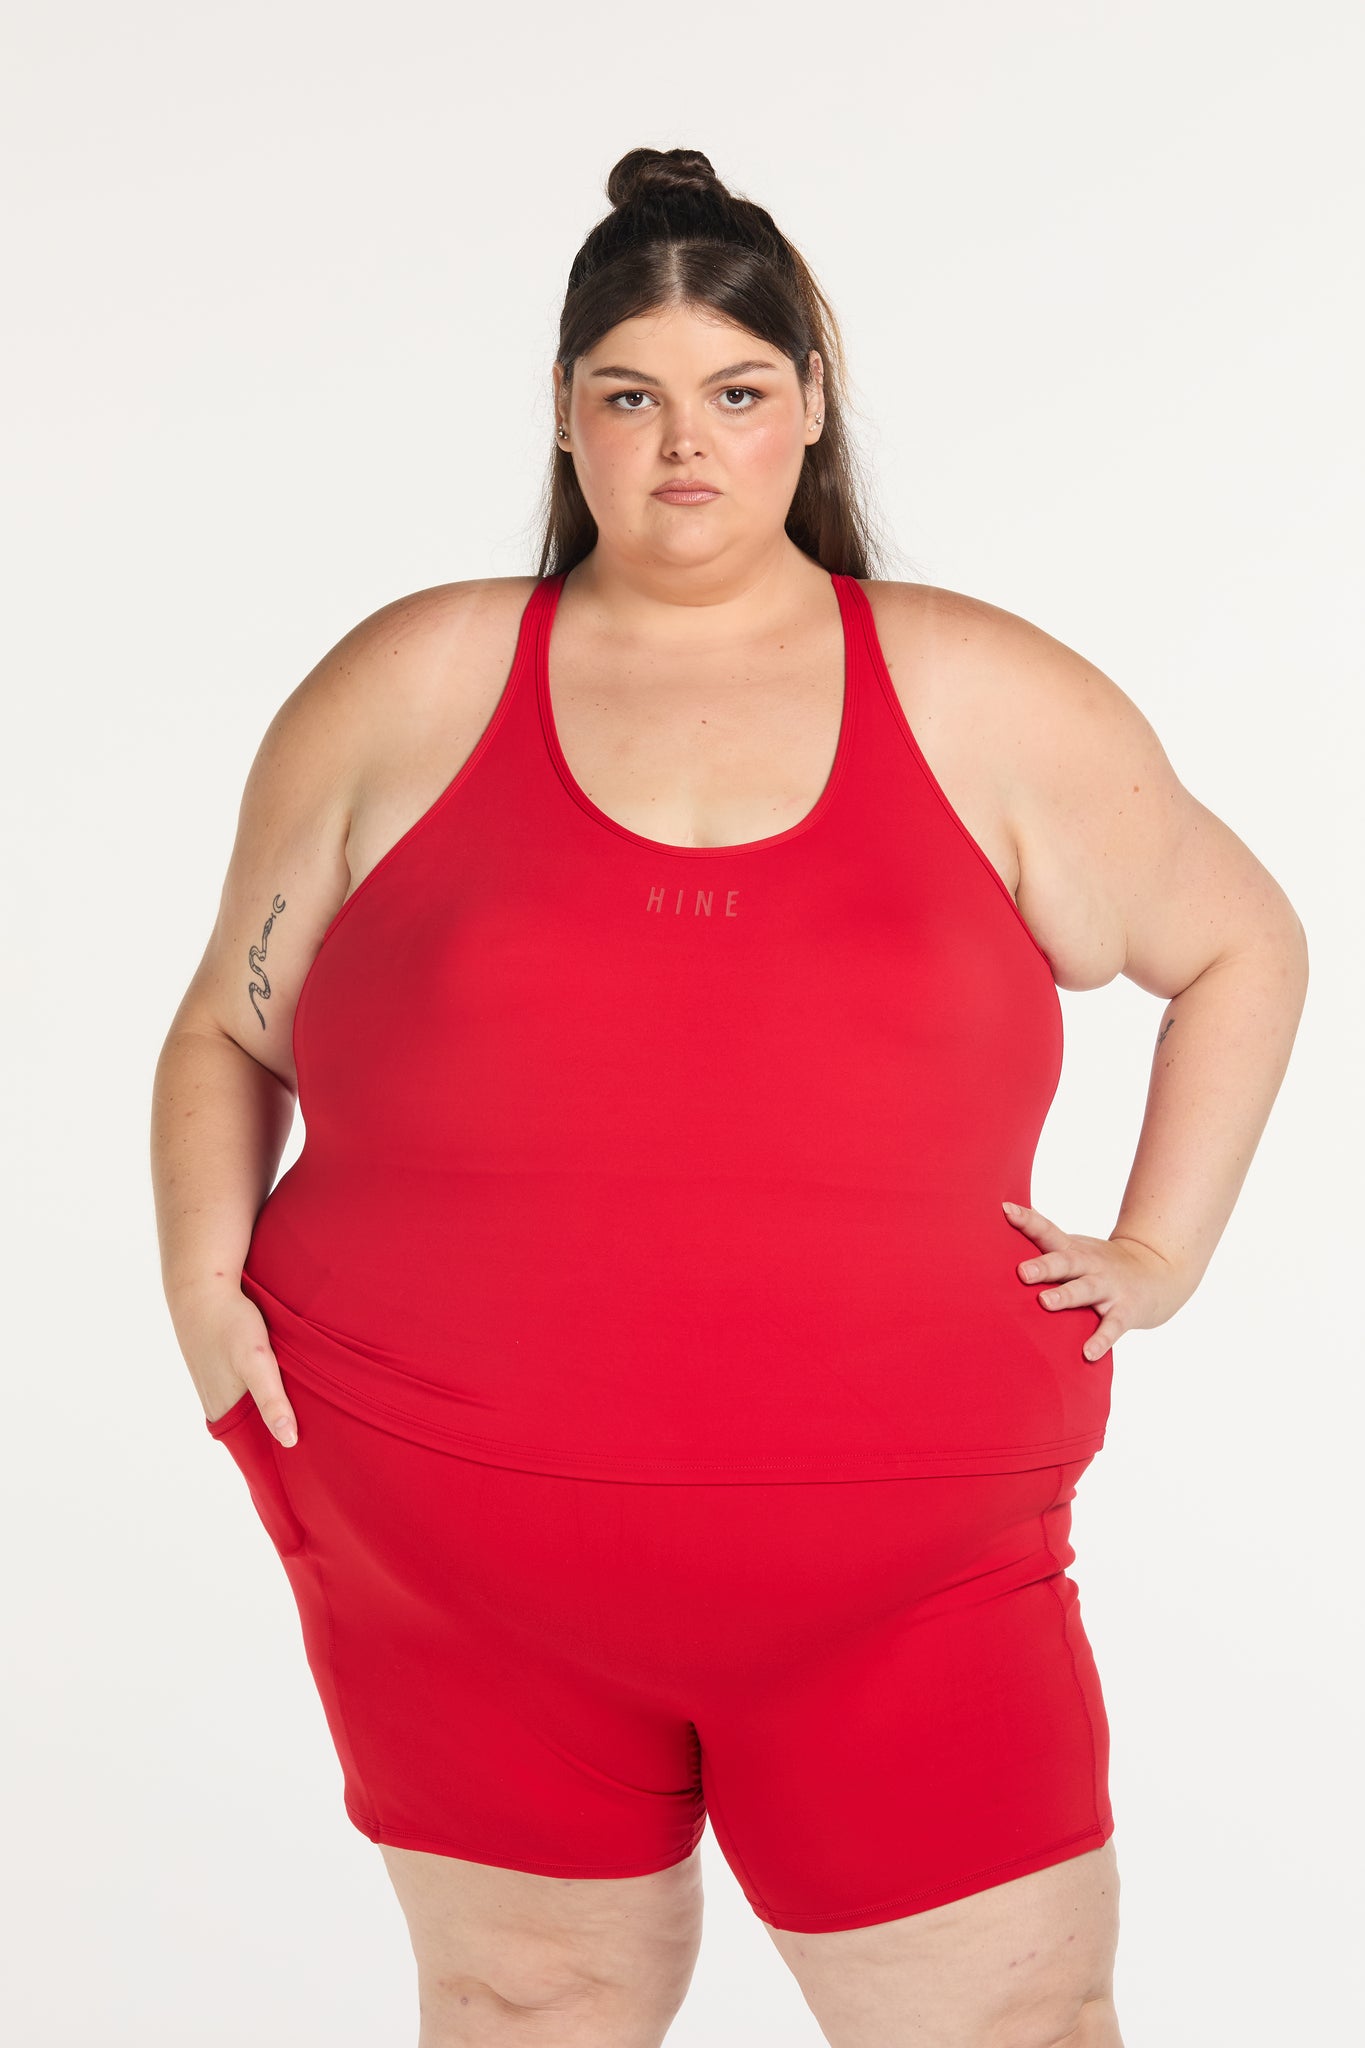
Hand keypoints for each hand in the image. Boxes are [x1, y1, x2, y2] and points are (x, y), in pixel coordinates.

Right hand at [175, 1283, 297, 1446]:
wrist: (202, 1286)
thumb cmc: (230, 1323)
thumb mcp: (257, 1362)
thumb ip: (271, 1401)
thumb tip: (289, 1442)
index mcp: (222, 1411)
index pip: (251, 1450)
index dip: (275, 1455)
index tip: (304, 1462)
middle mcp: (216, 1403)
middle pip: (253, 1429)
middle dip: (279, 1433)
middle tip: (316, 1439)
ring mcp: (216, 1384)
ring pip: (251, 1407)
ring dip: (273, 1409)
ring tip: (306, 1413)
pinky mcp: (221, 1366)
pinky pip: (247, 1389)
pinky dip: (264, 1390)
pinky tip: (283, 1382)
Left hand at [1001, 1200, 1191, 1360]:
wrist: (1159, 1271)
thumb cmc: (1100, 1264)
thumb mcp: (1075, 1247)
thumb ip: (1043, 1240)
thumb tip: (1003, 1216)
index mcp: (1073, 1249)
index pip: (1047, 1230)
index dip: (1027, 1220)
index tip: (1006, 1209)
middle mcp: (1089, 1265)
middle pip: (1064, 1262)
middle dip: (1043, 1266)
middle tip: (1022, 1272)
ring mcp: (1108, 1287)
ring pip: (1085, 1290)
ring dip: (1065, 1296)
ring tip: (1045, 1302)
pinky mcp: (1125, 1310)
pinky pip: (1112, 1327)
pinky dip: (1101, 1340)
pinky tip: (1088, 1353)